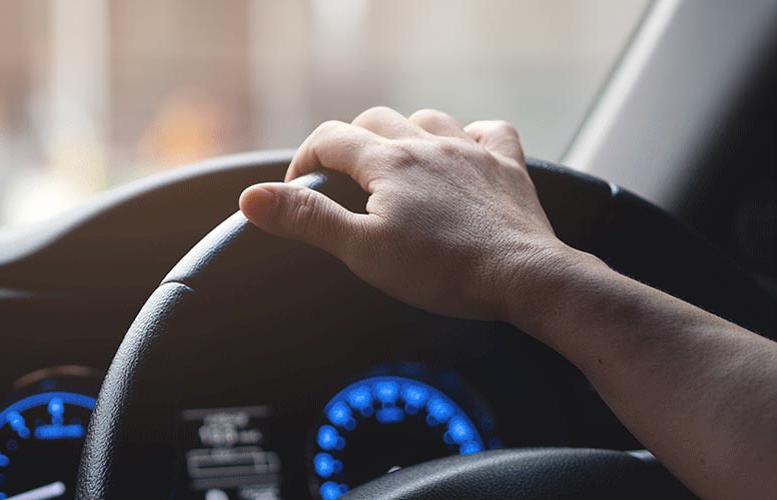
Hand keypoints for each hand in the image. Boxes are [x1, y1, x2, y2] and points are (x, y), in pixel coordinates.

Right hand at [238, 107, 584, 321]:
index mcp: (389, 162)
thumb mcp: (362, 251)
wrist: (524, 277)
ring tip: (397, 165)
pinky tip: (464, 153)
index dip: (305, 160)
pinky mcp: (508, 167)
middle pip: (376, 121)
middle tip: (342, 180)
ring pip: (428, 119)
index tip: (298, 188)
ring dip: (406, 135)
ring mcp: (472, 151)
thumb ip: (308, 219)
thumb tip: (252, 197)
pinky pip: (489, 130)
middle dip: (351, 144)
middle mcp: (429, 144)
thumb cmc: (444, 271)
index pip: (330, 139)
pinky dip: (471, 136)